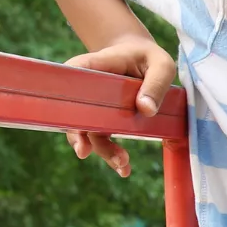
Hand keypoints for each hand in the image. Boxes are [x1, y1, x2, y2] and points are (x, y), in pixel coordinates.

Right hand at [62, 40, 175, 177]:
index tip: (71, 124)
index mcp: (92, 66)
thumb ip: (156, 83)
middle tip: (91, 153)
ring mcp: (91, 106)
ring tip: (122, 165)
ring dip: (102, 151)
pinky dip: (110, 155)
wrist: (140, 57)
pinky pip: (100, 138)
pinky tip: (124, 169)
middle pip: (75, 113)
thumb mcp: (161, 65)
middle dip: (82, 136)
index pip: (71, 79)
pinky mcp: (101, 119)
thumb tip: (146, 110)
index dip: (66, 100)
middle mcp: (85, 88)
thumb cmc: (148, 57)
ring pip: (87, 132)